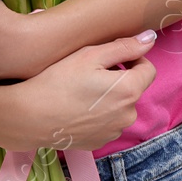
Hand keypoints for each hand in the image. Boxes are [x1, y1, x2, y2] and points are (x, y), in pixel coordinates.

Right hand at [0, 32, 158, 154]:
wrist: (31, 117)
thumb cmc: (59, 81)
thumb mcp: (90, 55)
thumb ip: (124, 46)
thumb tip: (150, 38)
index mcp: (129, 90)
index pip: (148, 69)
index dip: (133, 58)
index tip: (113, 56)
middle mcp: (128, 115)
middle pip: (133, 89)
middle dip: (118, 79)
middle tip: (90, 72)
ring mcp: (114, 131)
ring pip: (120, 107)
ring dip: (109, 98)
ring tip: (81, 92)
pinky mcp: (100, 142)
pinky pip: (107, 123)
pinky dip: (98, 114)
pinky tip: (78, 108)